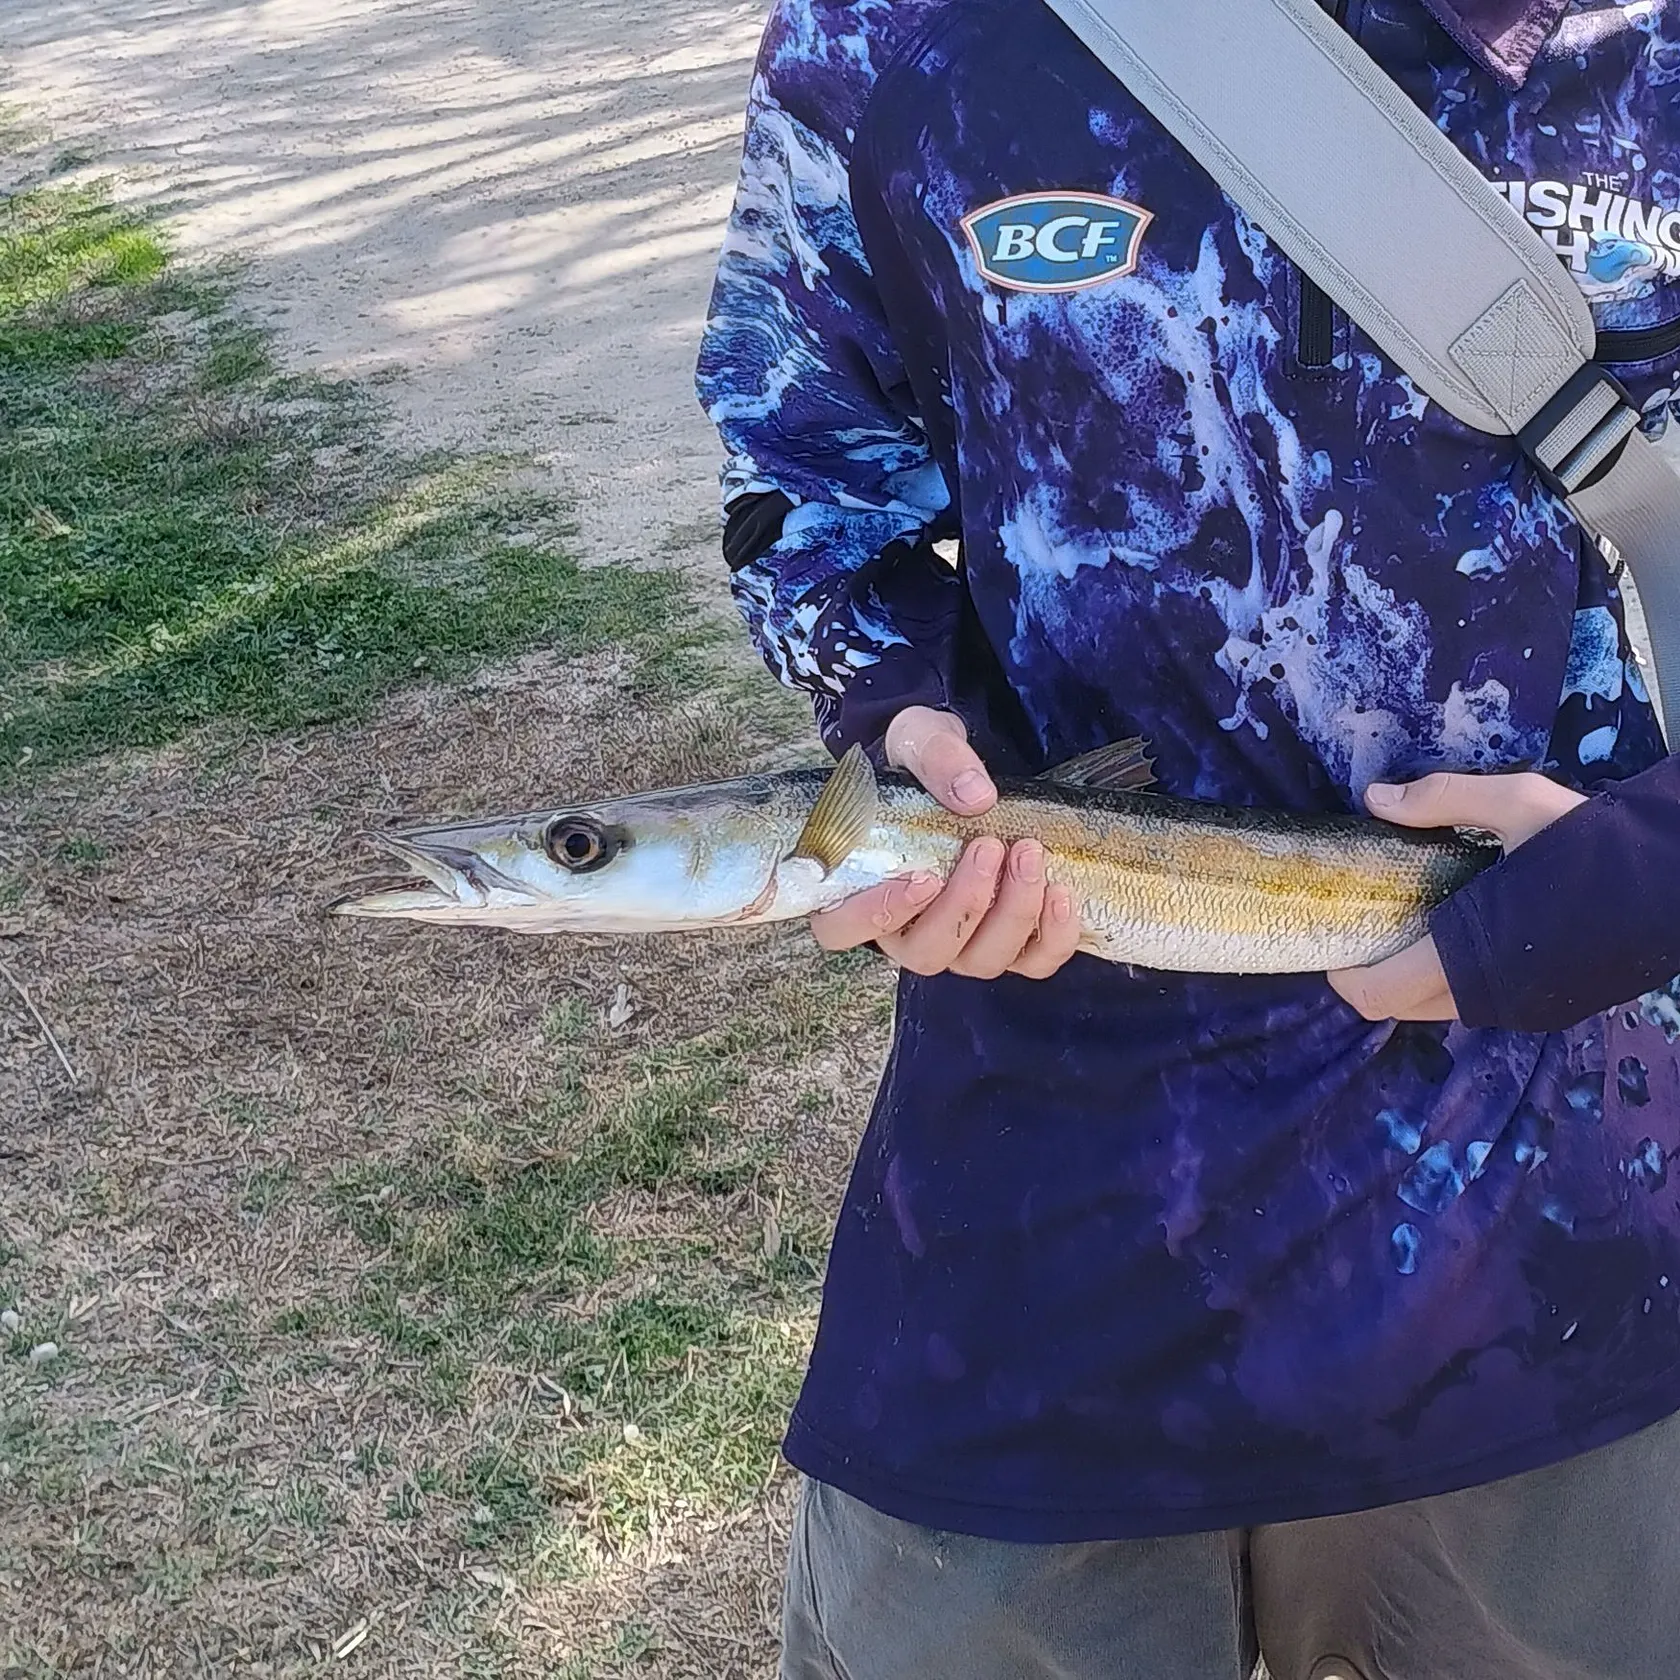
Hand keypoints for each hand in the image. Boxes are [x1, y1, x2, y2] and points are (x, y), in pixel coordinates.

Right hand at [809, 707, 1082, 979]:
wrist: (967, 774)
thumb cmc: (923, 765)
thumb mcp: (920, 739)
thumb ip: (936, 760)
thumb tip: (975, 795)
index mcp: (859, 890)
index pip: (843, 929)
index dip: (878, 916)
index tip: (923, 876)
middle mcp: (907, 931)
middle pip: (926, 953)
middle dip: (964, 905)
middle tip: (987, 847)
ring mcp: (960, 945)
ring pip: (981, 960)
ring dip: (1012, 913)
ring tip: (1028, 853)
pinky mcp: (1012, 945)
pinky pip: (1034, 962)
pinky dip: (1053, 936)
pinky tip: (1060, 890)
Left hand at [1328, 771, 1586, 1022]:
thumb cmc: (1596, 842)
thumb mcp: (1518, 801)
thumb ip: (1441, 799)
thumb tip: (1375, 799)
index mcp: (1467, 953)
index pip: (1377, 995)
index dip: (1344, 976)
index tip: (1334, 943)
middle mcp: (1490, 994)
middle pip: (1399, 1006)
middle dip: (1374, 972)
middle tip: (1368, 924)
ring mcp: (1524, 1008)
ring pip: (1440, 1007)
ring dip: (1414, 976)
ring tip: (1412, 922)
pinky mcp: (1552, 1007)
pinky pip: (1480, 1002)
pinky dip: (1455, 978)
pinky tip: (1464, 929)